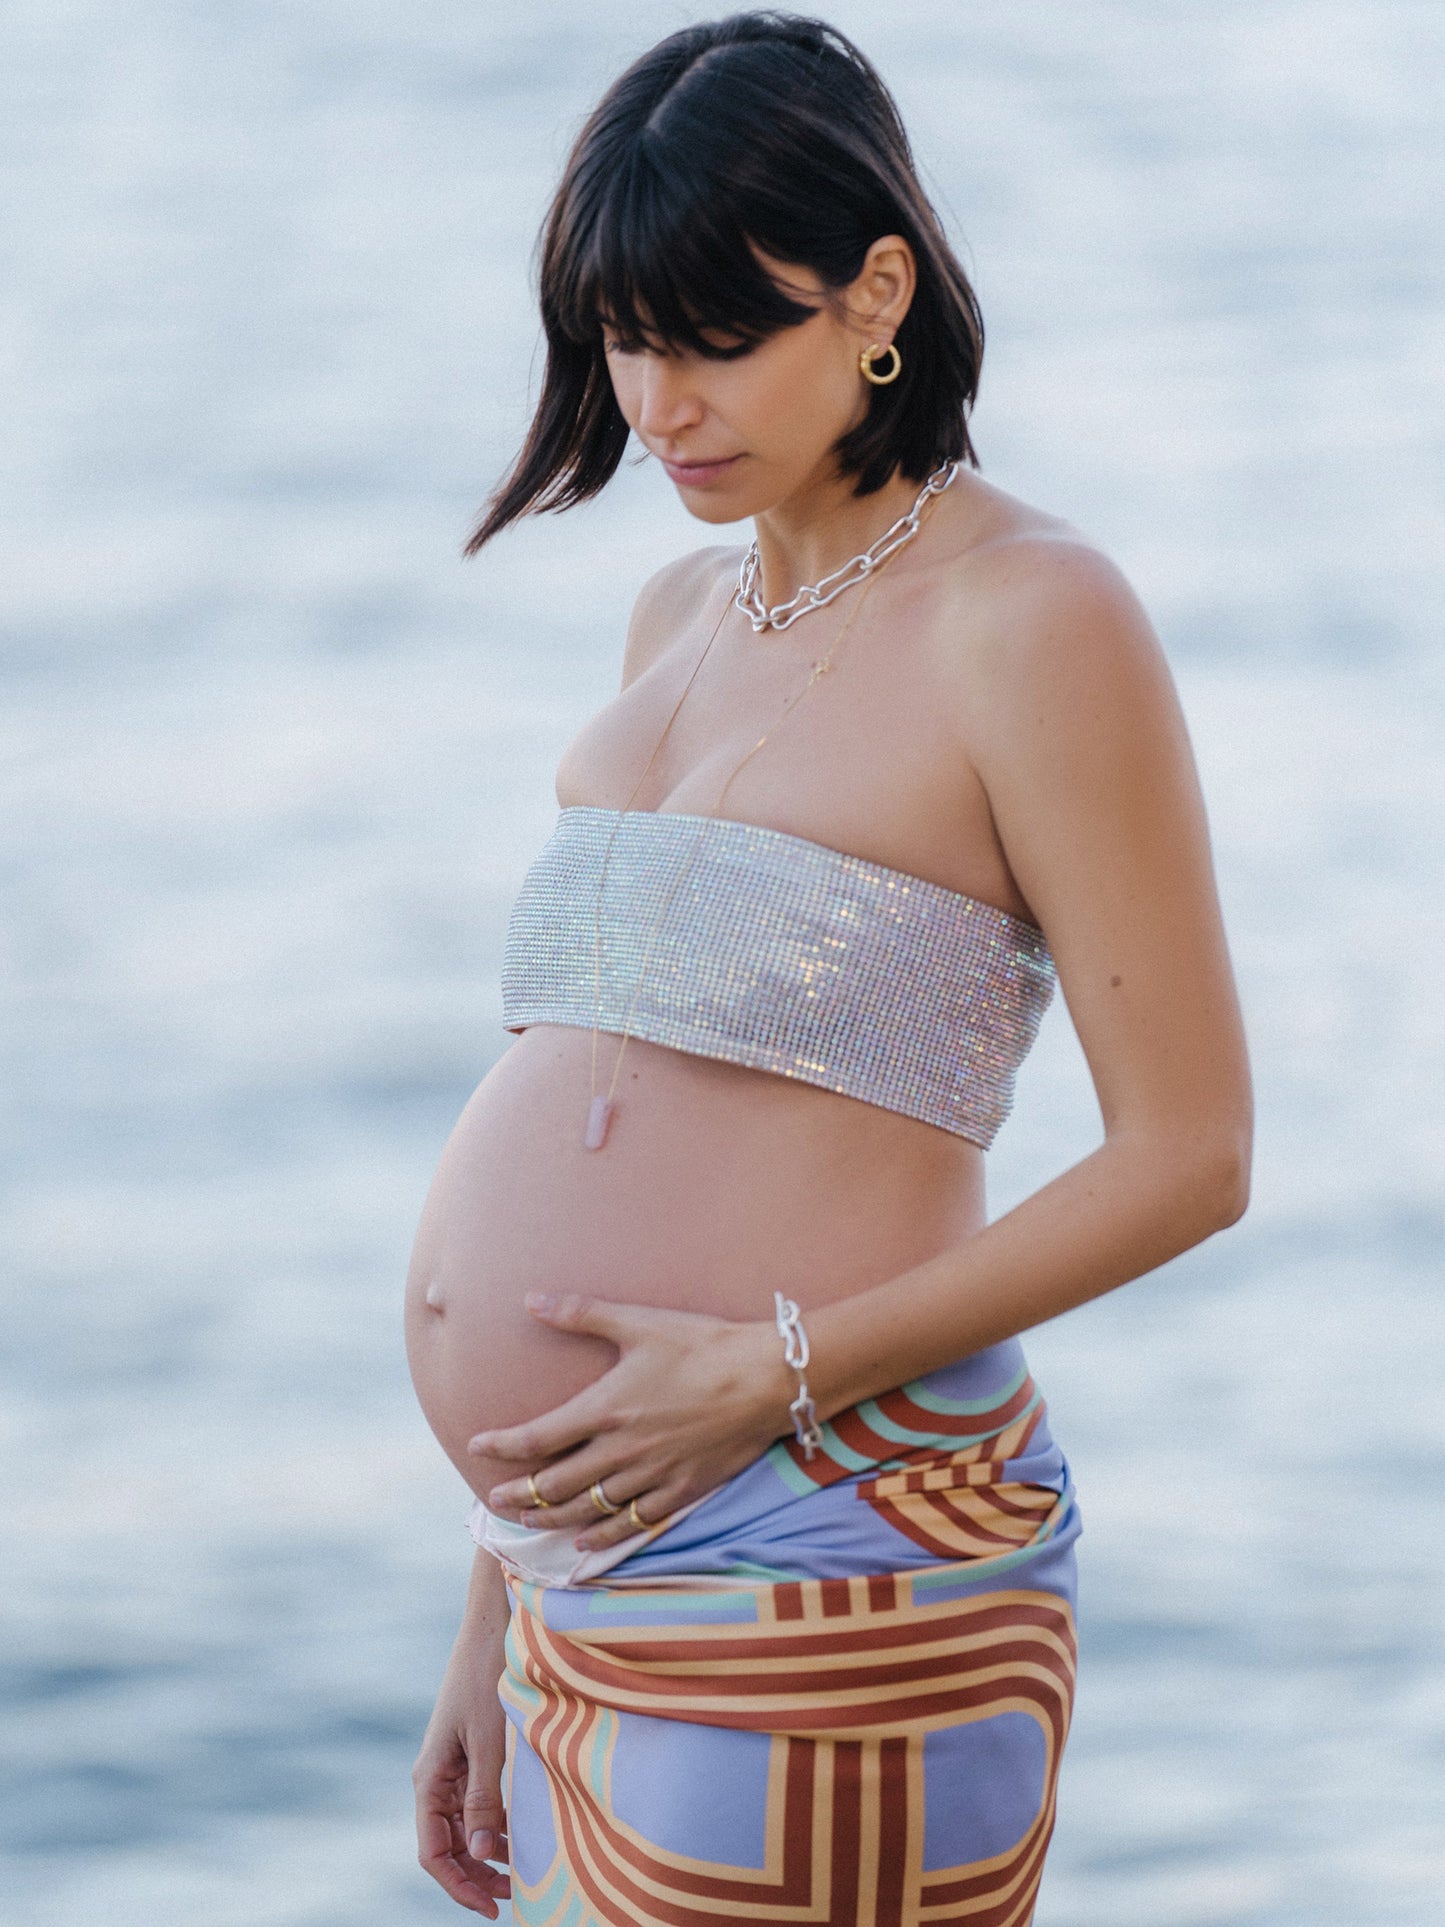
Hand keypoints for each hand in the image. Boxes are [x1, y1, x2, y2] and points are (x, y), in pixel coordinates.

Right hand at [413, 1601, 512, 1917]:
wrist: (491, 1627)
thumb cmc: (486, 1678)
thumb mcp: (488, 1741)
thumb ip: (483, 1796)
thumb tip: (482, 1851)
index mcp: (429, 1779)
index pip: (433, 1853)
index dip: (459, 1886)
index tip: (492, 1908)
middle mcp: (435, 1778)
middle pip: (448, 1846)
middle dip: (475, 1876)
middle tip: (514, 1898)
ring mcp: (453, 1767)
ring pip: (464, 1828)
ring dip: (487, 1853)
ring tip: (521, 1875)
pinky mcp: (471, 1753)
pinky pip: (478, 1803)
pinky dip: (496, 1824)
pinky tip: (520, 1834)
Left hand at [472, 1294, 791, 1550]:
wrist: (765, 1379)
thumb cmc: (703, 1345)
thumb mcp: (639, 1322)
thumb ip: (582, 1313)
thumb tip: (531, 1299)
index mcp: (605, 1409)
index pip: (536, 1438)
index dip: (501, 1446)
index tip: (476, 1446)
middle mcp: (621, 1451)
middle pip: (554, 1485)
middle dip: (518, 1494)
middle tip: (495, 1500)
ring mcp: (651, 1476)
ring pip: (587, 1510)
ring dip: (552, 1518)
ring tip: (529, 1520)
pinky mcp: (681, 1491)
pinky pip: (631, 1524)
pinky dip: (602, 1535)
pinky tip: (585, 1540)